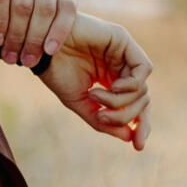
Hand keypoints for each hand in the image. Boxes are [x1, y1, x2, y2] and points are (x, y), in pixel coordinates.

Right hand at [39, 10, 152, 148]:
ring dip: (121, 101)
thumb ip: (104, 121)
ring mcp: (123, 53)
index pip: (137, 105)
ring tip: (96, 96)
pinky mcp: (123, 40)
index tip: (137, 146)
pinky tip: (112, 86)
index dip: (141, 126)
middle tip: (102, 116)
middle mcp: (121, 66)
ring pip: (143, 88)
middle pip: (143, 100)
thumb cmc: (57, 71)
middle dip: (126, 116)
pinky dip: (130, 85)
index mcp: (111, 80)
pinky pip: (143, 69)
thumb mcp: (80, 103)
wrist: (43, 49)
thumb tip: (129, 138)